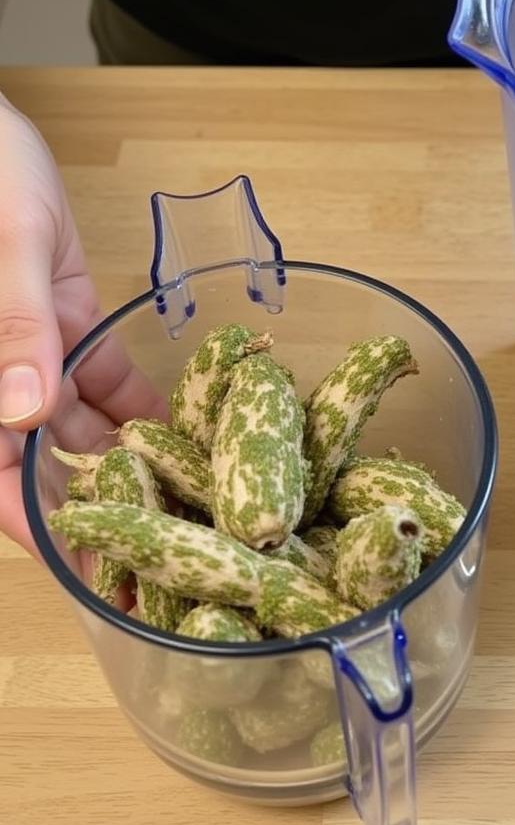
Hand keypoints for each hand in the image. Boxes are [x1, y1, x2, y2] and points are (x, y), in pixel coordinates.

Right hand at [0, 93, 161, 558]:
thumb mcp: (0, 253)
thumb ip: (12, 331)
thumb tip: (18, 413)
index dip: (33, 527)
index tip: (88, 571)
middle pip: (41, 463)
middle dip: (95, 512)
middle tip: (157, 560)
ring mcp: (33, 354)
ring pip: (79, 426)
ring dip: (128, 463)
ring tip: (185, 506)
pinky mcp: (66, 324)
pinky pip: (104, 377)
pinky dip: (139, 404)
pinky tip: (185, 432)